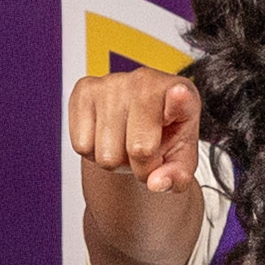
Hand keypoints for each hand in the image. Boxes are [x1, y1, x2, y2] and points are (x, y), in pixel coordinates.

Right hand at [67, 66, 199, 193]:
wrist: (135, 120)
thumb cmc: (163, 136)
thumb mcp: (180, 161)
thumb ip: (177, 177)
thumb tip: (155, 183)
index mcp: (183, 94)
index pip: (180, 98)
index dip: (179, 100)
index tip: (179, 94)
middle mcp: (147, 81)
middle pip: (138, 150)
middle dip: (141, 167)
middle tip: (145, 153)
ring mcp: (113, 82)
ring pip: (106, 155)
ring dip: (115, 161)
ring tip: (125, 143)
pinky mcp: (85, 89)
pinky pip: (82, 145)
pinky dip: (92, 152)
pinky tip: (106, 136)